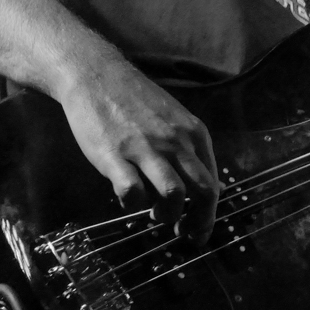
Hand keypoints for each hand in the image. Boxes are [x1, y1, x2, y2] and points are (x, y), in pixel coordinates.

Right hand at [55, 53, 220, 243]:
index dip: (209, 213)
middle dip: (198, 222)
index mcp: (194, 134)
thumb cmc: (135, 101)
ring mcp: (146, 148)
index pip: (213, 183)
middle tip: (185, 235)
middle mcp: (176, 142)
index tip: (199, 230)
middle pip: (203, 192)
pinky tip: (128, 199)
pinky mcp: (115, 155)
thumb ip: (190, 151)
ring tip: (157, 216)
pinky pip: (132, 192)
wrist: (97, 74)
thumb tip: (208, 187)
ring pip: (174, 194)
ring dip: (168, 215)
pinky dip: (132, 204)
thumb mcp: (175, 121)